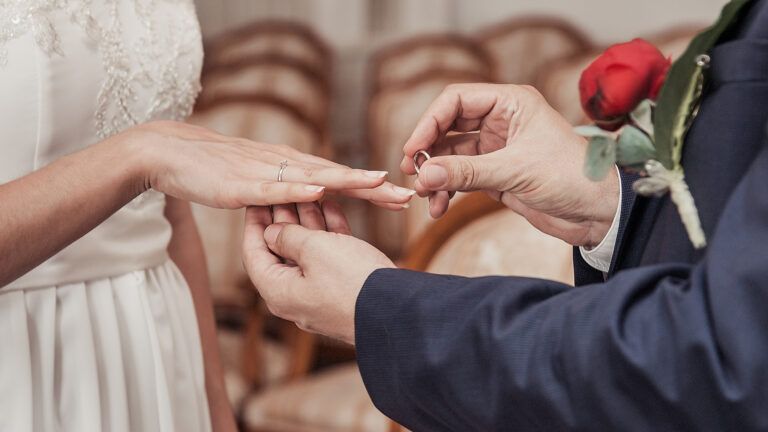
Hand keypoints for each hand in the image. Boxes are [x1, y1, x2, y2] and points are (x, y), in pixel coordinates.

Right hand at [116, 121, 414, 208]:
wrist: (172, 153)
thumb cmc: (216, 171)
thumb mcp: (259, 186)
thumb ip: (284, 195)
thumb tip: (307, 205)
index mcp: (291, 169)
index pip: (338, 180)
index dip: (370, 189)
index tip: (402, 198)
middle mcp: (285, 166)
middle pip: (336, 177)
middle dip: (373, 187)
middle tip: (408, 194)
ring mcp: (265, 173)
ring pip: (313, 177)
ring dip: (346, 181)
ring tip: (377, 183)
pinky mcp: (242, 184)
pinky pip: (274, 187)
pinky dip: (298, 188)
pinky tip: (319, 190)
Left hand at [242, 201, 393, 343]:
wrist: (399, 311)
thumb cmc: (352, 281)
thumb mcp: (314, 250)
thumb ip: (288, 236)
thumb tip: (272, 232)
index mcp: (278, 291)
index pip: (254, 252)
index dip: (254, 221)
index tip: (257, 197)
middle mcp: (295, 296)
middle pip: (281, 250)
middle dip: (285, 217)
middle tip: (286, 188)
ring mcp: (321, 294)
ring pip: (308, 251)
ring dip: (310, 220)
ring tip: (312, 191)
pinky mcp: (344, 289)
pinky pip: (330, 257)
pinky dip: (330, 232)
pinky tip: (333, 206)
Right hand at [400, 84, 618, 246]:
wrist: (600, 212)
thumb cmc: (572, 178)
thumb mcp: (515, 171)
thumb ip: (466, 172)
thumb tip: (423, 176)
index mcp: (511, 103)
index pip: (456, 100)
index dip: (429, 122)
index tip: (413, 149)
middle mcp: (501, 121)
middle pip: (448, 126)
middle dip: (428, 150)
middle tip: (412, 173)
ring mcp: (497, 149)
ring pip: (451, 156)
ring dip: (435, 176)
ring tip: (424, 196)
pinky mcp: (496, 175)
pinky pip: (460, 178)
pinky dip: (447, 191)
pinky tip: (438, 208)